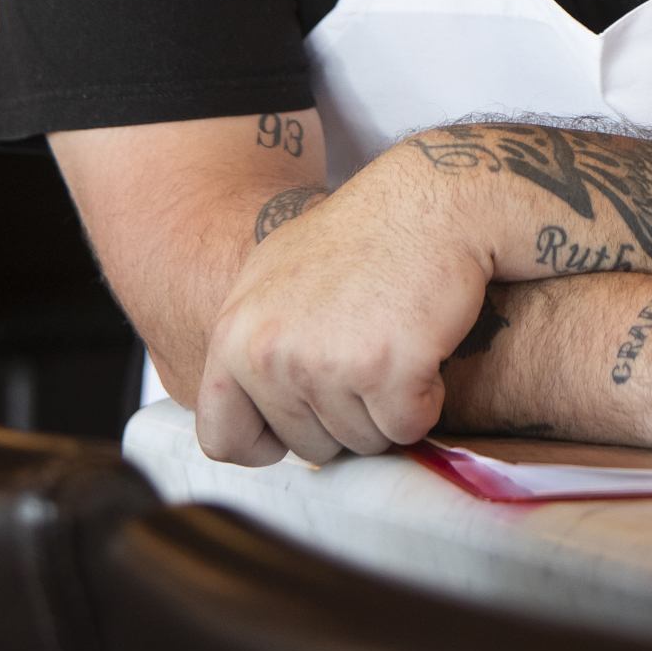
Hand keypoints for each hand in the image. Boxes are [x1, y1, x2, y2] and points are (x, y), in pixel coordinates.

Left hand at [196, 152, 490, 466]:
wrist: (427, 202)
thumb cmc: (358, 236)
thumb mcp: (272, 277)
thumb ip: (251, 346)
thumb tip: (244, 413)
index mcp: (235, 334)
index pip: (223, 438)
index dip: (267, 441)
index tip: (300, 417)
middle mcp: (272, 354)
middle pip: (309, 447)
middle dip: (345, 415)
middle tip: (365, 350)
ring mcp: (328, 364)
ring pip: (362, 442)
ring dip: (387, 406)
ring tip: (392, 339)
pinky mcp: (388, 371)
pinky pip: (409, 427)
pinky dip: (426, 398)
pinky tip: (422, 345)